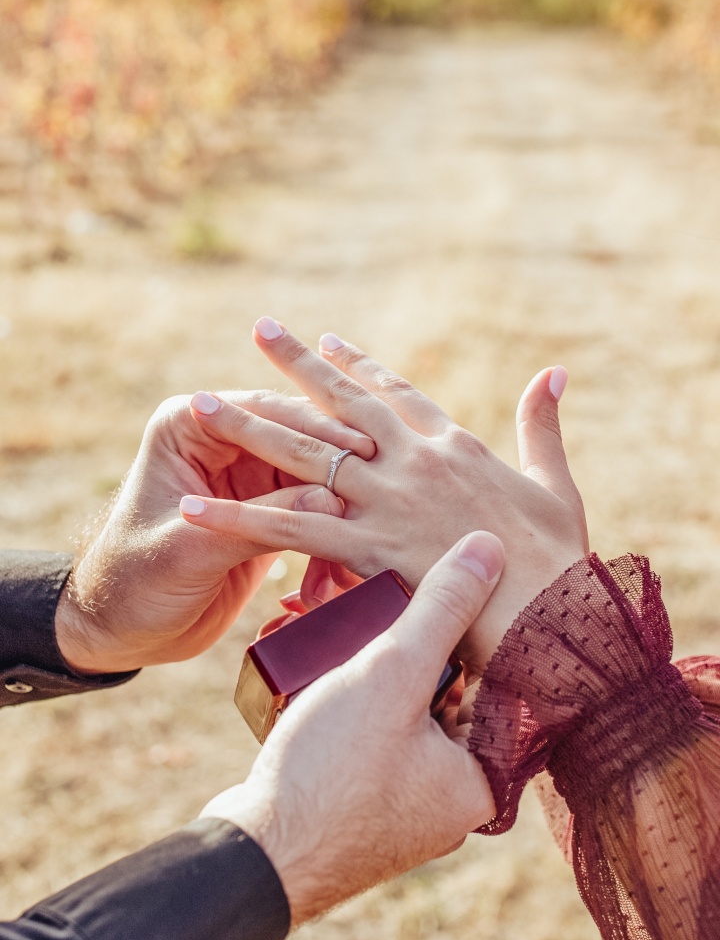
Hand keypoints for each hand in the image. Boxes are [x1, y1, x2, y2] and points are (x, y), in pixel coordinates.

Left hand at [55, 389, 373, 673]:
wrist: (120, 630)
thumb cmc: (134, 581)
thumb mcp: (191, 552)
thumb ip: (258, 523)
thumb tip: (331, 500)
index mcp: (190, 426)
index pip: (263, 411)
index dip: (315, 430)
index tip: (362, 450)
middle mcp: (222, 441)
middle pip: (296, 436)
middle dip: (340, 458)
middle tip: (391, 474)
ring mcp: (246, 476)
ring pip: (313, 472)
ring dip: (343, 495)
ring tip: (388, 512)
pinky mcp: (266, 512)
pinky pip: (313, 508)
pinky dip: (334, 527)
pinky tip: (362, 546)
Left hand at [179, 319, 587, 669]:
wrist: (552, 610)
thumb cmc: (559, 557)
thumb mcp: (555, 483)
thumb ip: (544, 425)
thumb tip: (555, 372)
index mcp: (453, 445)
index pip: (395, 394)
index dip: (357, 366)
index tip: (325, 341)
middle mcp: (411, 461)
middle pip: (341, 404)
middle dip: (295, 366)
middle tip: (260, 329)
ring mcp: (385, 501)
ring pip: (304, 455)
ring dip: (249, 427)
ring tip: (201, 402)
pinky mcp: (365, 546)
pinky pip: (289, 530)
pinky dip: (238, 520)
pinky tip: (194, 508)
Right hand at [200, 533, 503, 923]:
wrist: (252, 857)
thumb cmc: (330, 771)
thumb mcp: (391, 671)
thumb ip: (441, 608)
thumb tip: (490, 546)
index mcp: (483, 780)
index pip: (498, 683)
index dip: (473, 628)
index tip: (450, 587)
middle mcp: (453, 804)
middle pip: (450, 701)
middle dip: (419, 652)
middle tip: (393, 605)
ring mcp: (405, 812)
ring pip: (407, 720)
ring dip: (383, 678)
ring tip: (355, 633)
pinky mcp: (360, 811)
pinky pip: (374, 744)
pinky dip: (358, 710)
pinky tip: (329, 679)